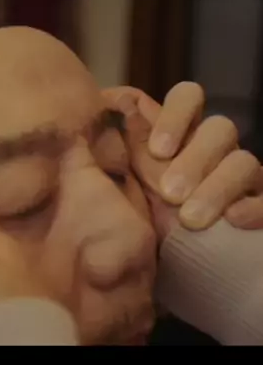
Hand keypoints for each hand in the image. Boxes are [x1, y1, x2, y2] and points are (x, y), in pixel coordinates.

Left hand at [105, 82, 262, 230]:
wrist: (166, 267)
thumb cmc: (140, 220)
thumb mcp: (125, 181)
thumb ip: (124, 144)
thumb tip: (117, 100)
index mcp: (179, 136)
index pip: (187, 98)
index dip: (175, 116)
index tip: (157, 150)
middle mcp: (213, 151)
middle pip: (220, 128)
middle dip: (195, 158)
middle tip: (169, 193)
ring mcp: (240, 180)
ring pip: (244, 162)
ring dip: (216, 188)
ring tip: (190, 218)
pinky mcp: (258, 208)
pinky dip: (252, 208)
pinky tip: (233, 220)